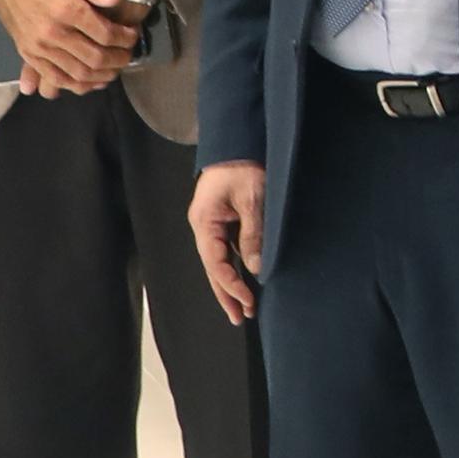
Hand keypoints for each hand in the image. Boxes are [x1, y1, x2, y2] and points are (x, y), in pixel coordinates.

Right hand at [0, 0, 135, 94]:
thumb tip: (115, 0)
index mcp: (66, 9)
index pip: (105, 35)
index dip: (125, 38)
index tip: (133, 35)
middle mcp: (52, 33)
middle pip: (95, 58)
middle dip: (118, 60)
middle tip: (128, 55)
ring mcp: (38, 47)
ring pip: (78, 74)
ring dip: (101, 76)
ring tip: (115, 69)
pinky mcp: (28, 53)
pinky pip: (55, 79)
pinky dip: (76, 85)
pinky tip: (90, 82)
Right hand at [189, 160, 267, 323]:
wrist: (238, 140)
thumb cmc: (243, 166)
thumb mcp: (252, 201)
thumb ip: (252, 235)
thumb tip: (254, 267)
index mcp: (204, 223)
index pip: (216, 264)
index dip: (231, 286)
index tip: (248, 301)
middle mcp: (204, 226)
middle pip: (213, 268)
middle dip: (227, 294)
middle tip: (241, 317)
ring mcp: (212, 223)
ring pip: (220, 261)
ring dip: (231, 283)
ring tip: (243, 307)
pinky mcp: (222, 219)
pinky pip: (227, 249)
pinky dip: (235, 266)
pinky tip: (244, 280)